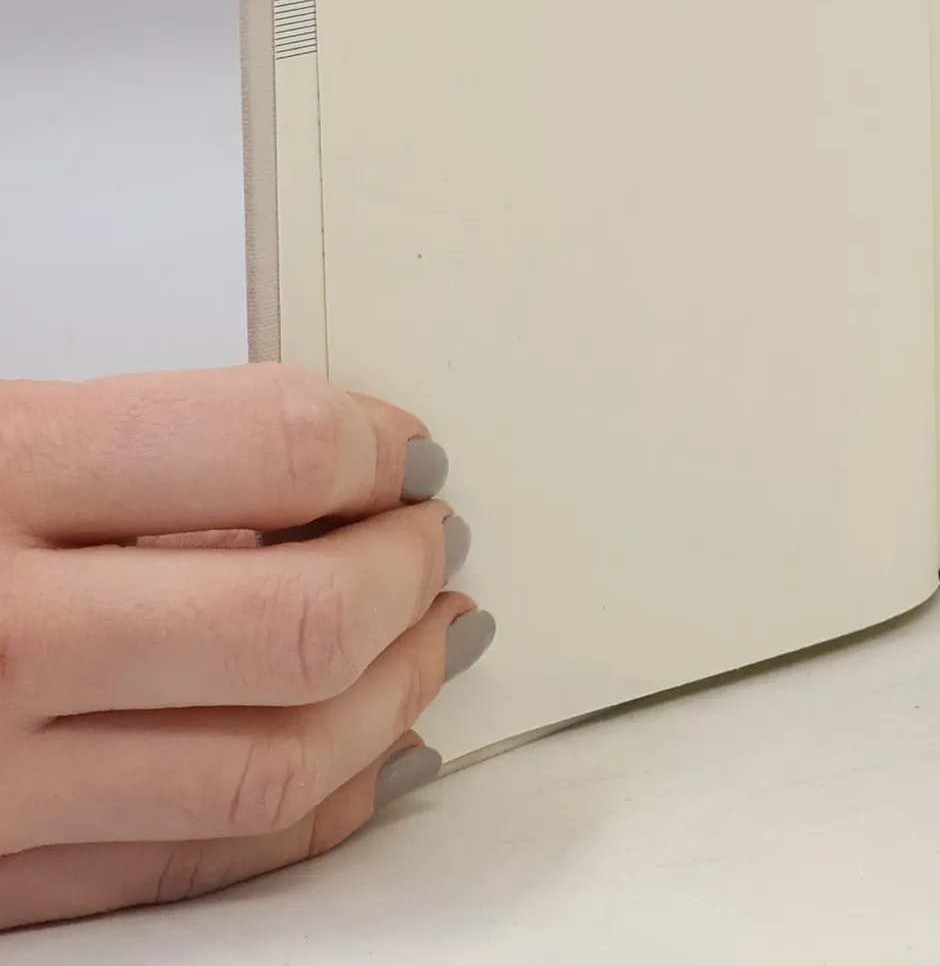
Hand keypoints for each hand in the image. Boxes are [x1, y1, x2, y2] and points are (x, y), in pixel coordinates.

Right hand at [0, 366, 493, 930]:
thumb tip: (323, 476)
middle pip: (299, 622)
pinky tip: (366, 761)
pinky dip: (309, 815)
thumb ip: (132, 450)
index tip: (405, 449)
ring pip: (269, 765)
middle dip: (408, 574)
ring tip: (431, 638)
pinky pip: (185, 867)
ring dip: (392, 698)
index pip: (274, 446)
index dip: (377, 443)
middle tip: (435, 539)